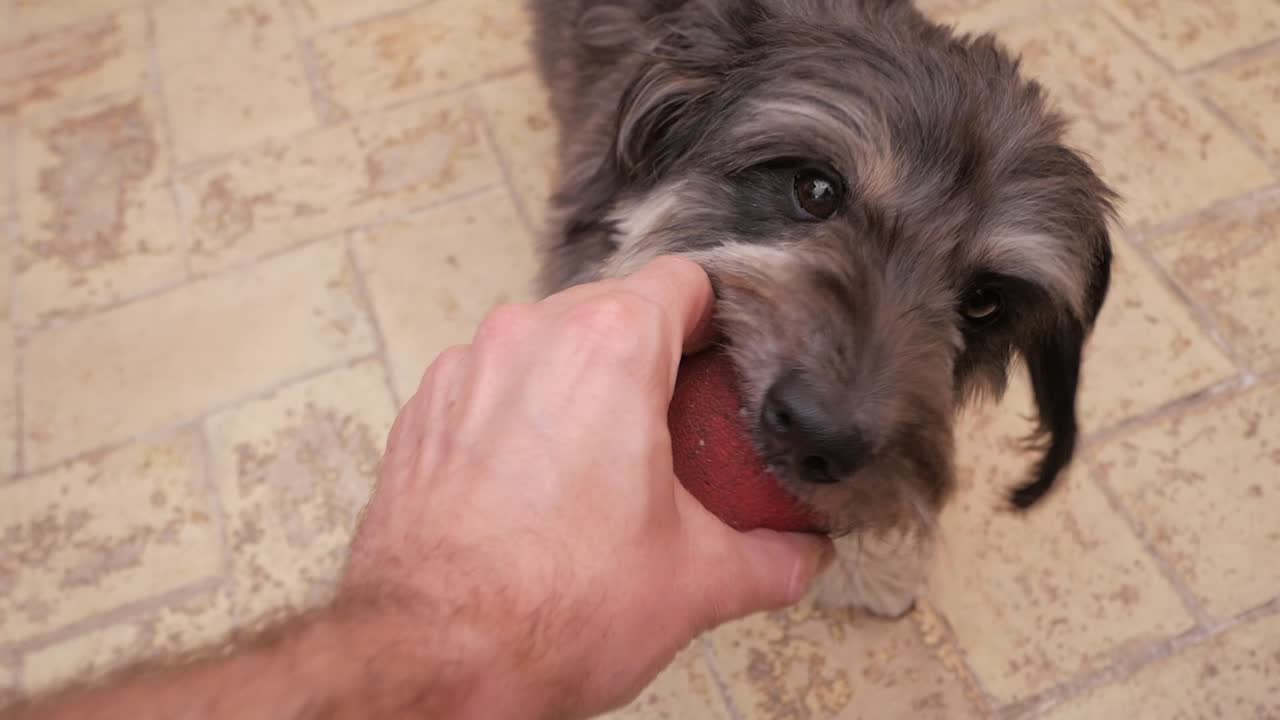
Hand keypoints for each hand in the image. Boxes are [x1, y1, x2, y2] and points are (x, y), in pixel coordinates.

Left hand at [340, 255, 833, 718]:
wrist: (432, 657)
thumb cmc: (549, 608)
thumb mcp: (697, 582)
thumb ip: (772, 558)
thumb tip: (799, 555)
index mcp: (609, 348)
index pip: (684, 282)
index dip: (717, 319)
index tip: (724, 364)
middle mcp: (530, 337)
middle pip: (613, 310)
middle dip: (650, 361)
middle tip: (675, 430)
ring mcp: (466, 369)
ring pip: (546, 345)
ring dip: (580, 385)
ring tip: (602, 463)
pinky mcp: (423, 411)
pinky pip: (490, 386)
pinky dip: (519, 416)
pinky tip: (535, 484)